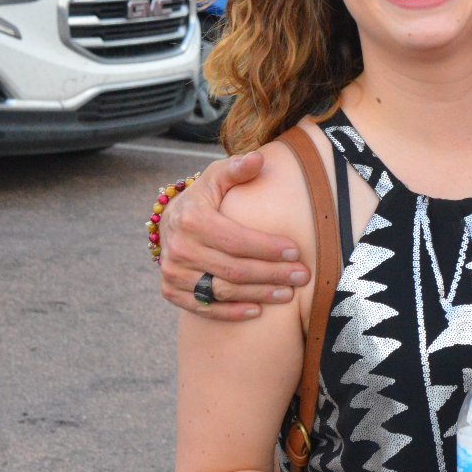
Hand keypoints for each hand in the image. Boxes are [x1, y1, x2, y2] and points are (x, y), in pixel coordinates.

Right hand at [158, 150, 309, 320]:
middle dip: (272, 274)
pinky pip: (204, 308)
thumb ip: (237, 168)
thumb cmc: (204, 197)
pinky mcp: (170, 291)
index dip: (268, 248)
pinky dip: (231, 312)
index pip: (236, 239)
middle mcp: (179, 248)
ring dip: (258, 295)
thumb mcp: (217, 177)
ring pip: (222, 291)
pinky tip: (257, 311)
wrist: (171, 221)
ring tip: (288, 294)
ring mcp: (173, 272)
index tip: (296, 251)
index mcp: (192, 219)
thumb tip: (258, 158)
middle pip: (233, 269)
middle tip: (301, 276)